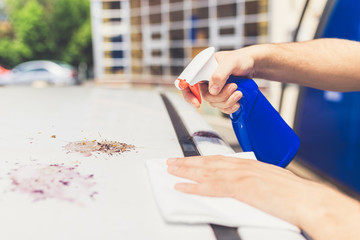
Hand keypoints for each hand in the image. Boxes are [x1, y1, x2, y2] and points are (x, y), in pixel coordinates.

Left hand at [167, 155, 359, 239]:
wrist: (306, 199)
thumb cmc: (293, 193)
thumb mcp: (270, 180)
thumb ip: (254, 180)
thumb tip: (245, 184)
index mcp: (249, 164)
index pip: (219, 159)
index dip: (201, 160)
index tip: (189, 159)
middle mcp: (242, 166)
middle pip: (208, 162)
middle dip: (187, 161)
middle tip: (171, 161)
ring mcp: (240, 175)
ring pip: (206, 171)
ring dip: (185, 170)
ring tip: (170, 169)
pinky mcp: (240, 187)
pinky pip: (211, 186)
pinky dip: (194, 186)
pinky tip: (182, 185)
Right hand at [181, 48, 255, 112]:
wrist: (251, 65)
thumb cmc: (240, 59)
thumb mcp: (231, 62)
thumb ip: (220, 74)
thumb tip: (212, 90)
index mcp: (202, 69)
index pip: (187, 83)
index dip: (189, 95)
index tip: (197, 103)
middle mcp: (205, 80)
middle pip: (205, 96)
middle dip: (220, 96)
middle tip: (234, 87)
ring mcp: (213, 89)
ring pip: (214, 103)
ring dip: (227, 101)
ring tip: (240, 92)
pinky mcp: (221, 96)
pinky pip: (221, 107)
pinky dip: (229, 107)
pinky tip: (237, 103)